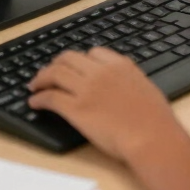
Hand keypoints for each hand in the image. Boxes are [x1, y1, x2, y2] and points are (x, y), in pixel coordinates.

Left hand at [28, 48, 181, 161]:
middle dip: (55, 64)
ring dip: (41, 78)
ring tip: (35, 85)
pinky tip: (35, 103)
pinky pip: (51, 98)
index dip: (80, 60)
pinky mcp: (76, 109)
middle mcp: (100, 72)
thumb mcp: (146, 87)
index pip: (93, 53)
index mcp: (119, 64)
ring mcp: (86, 89)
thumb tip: (123, 81)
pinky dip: (39, 98)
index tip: (74, 66)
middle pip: (69, 58)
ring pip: (55, 74)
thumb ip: (129, 79)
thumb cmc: (155, 119)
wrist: (151, 137)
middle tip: (48, 73)